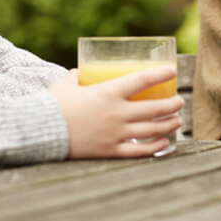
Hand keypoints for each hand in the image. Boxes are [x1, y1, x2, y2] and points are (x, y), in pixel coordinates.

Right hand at [49, 67, 184, 158]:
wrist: (41, 132)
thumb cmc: (53, 105)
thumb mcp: (66, 84)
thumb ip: (77, 77)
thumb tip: (82, 72)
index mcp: (108, 93)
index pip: (142, 80)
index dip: (160, 75)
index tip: (172, 71)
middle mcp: (117, 113)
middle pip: (154, 108)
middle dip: (172, 104)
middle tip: (179, 101)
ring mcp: (116, 133)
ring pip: (151, 129)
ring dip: (169, 124)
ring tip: (177, 121)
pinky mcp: (110, 150)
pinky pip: (139, 150)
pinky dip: (155, 146)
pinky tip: (164, 142)